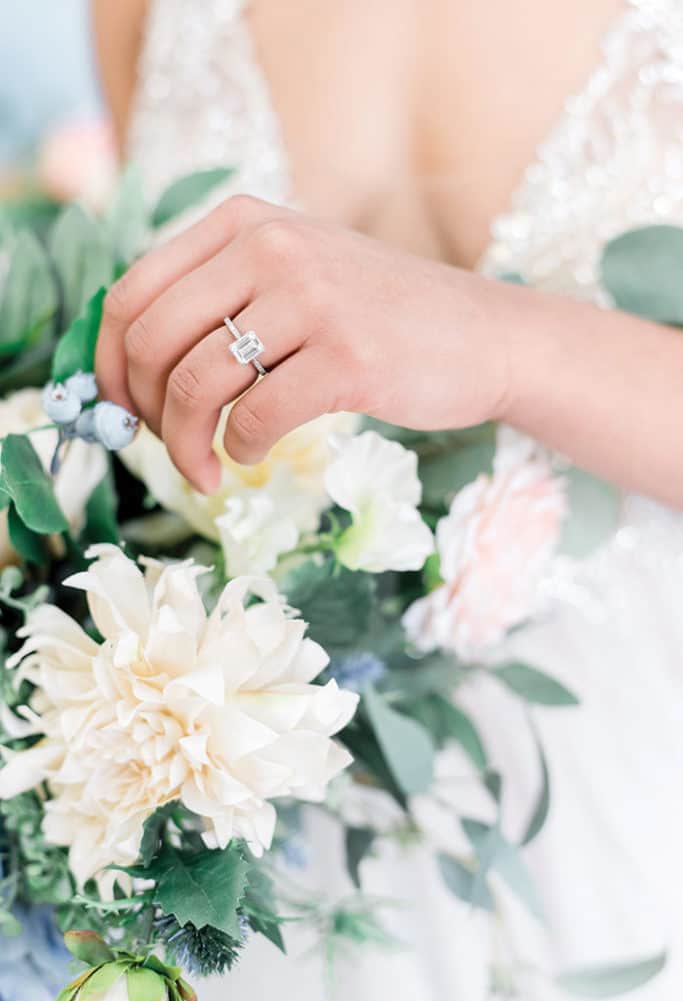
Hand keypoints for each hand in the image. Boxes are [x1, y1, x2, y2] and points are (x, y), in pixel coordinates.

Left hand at [95, 196, 508, 492]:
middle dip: (141, 410)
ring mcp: (312, 298)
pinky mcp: (346, 357)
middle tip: (164, 447)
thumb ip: (219, 299)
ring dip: (184, 446)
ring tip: (202, 471)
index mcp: (245, 222)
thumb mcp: (294, 277)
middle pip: (150, 340)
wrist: (486, 337)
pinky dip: (238, 451)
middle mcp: (271, 246)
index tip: (122, 410)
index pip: (132, 292)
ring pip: (194, 384)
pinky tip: (250, 458)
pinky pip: (253, 418)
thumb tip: (128, 370)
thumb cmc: (380, 318)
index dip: (108, 363)